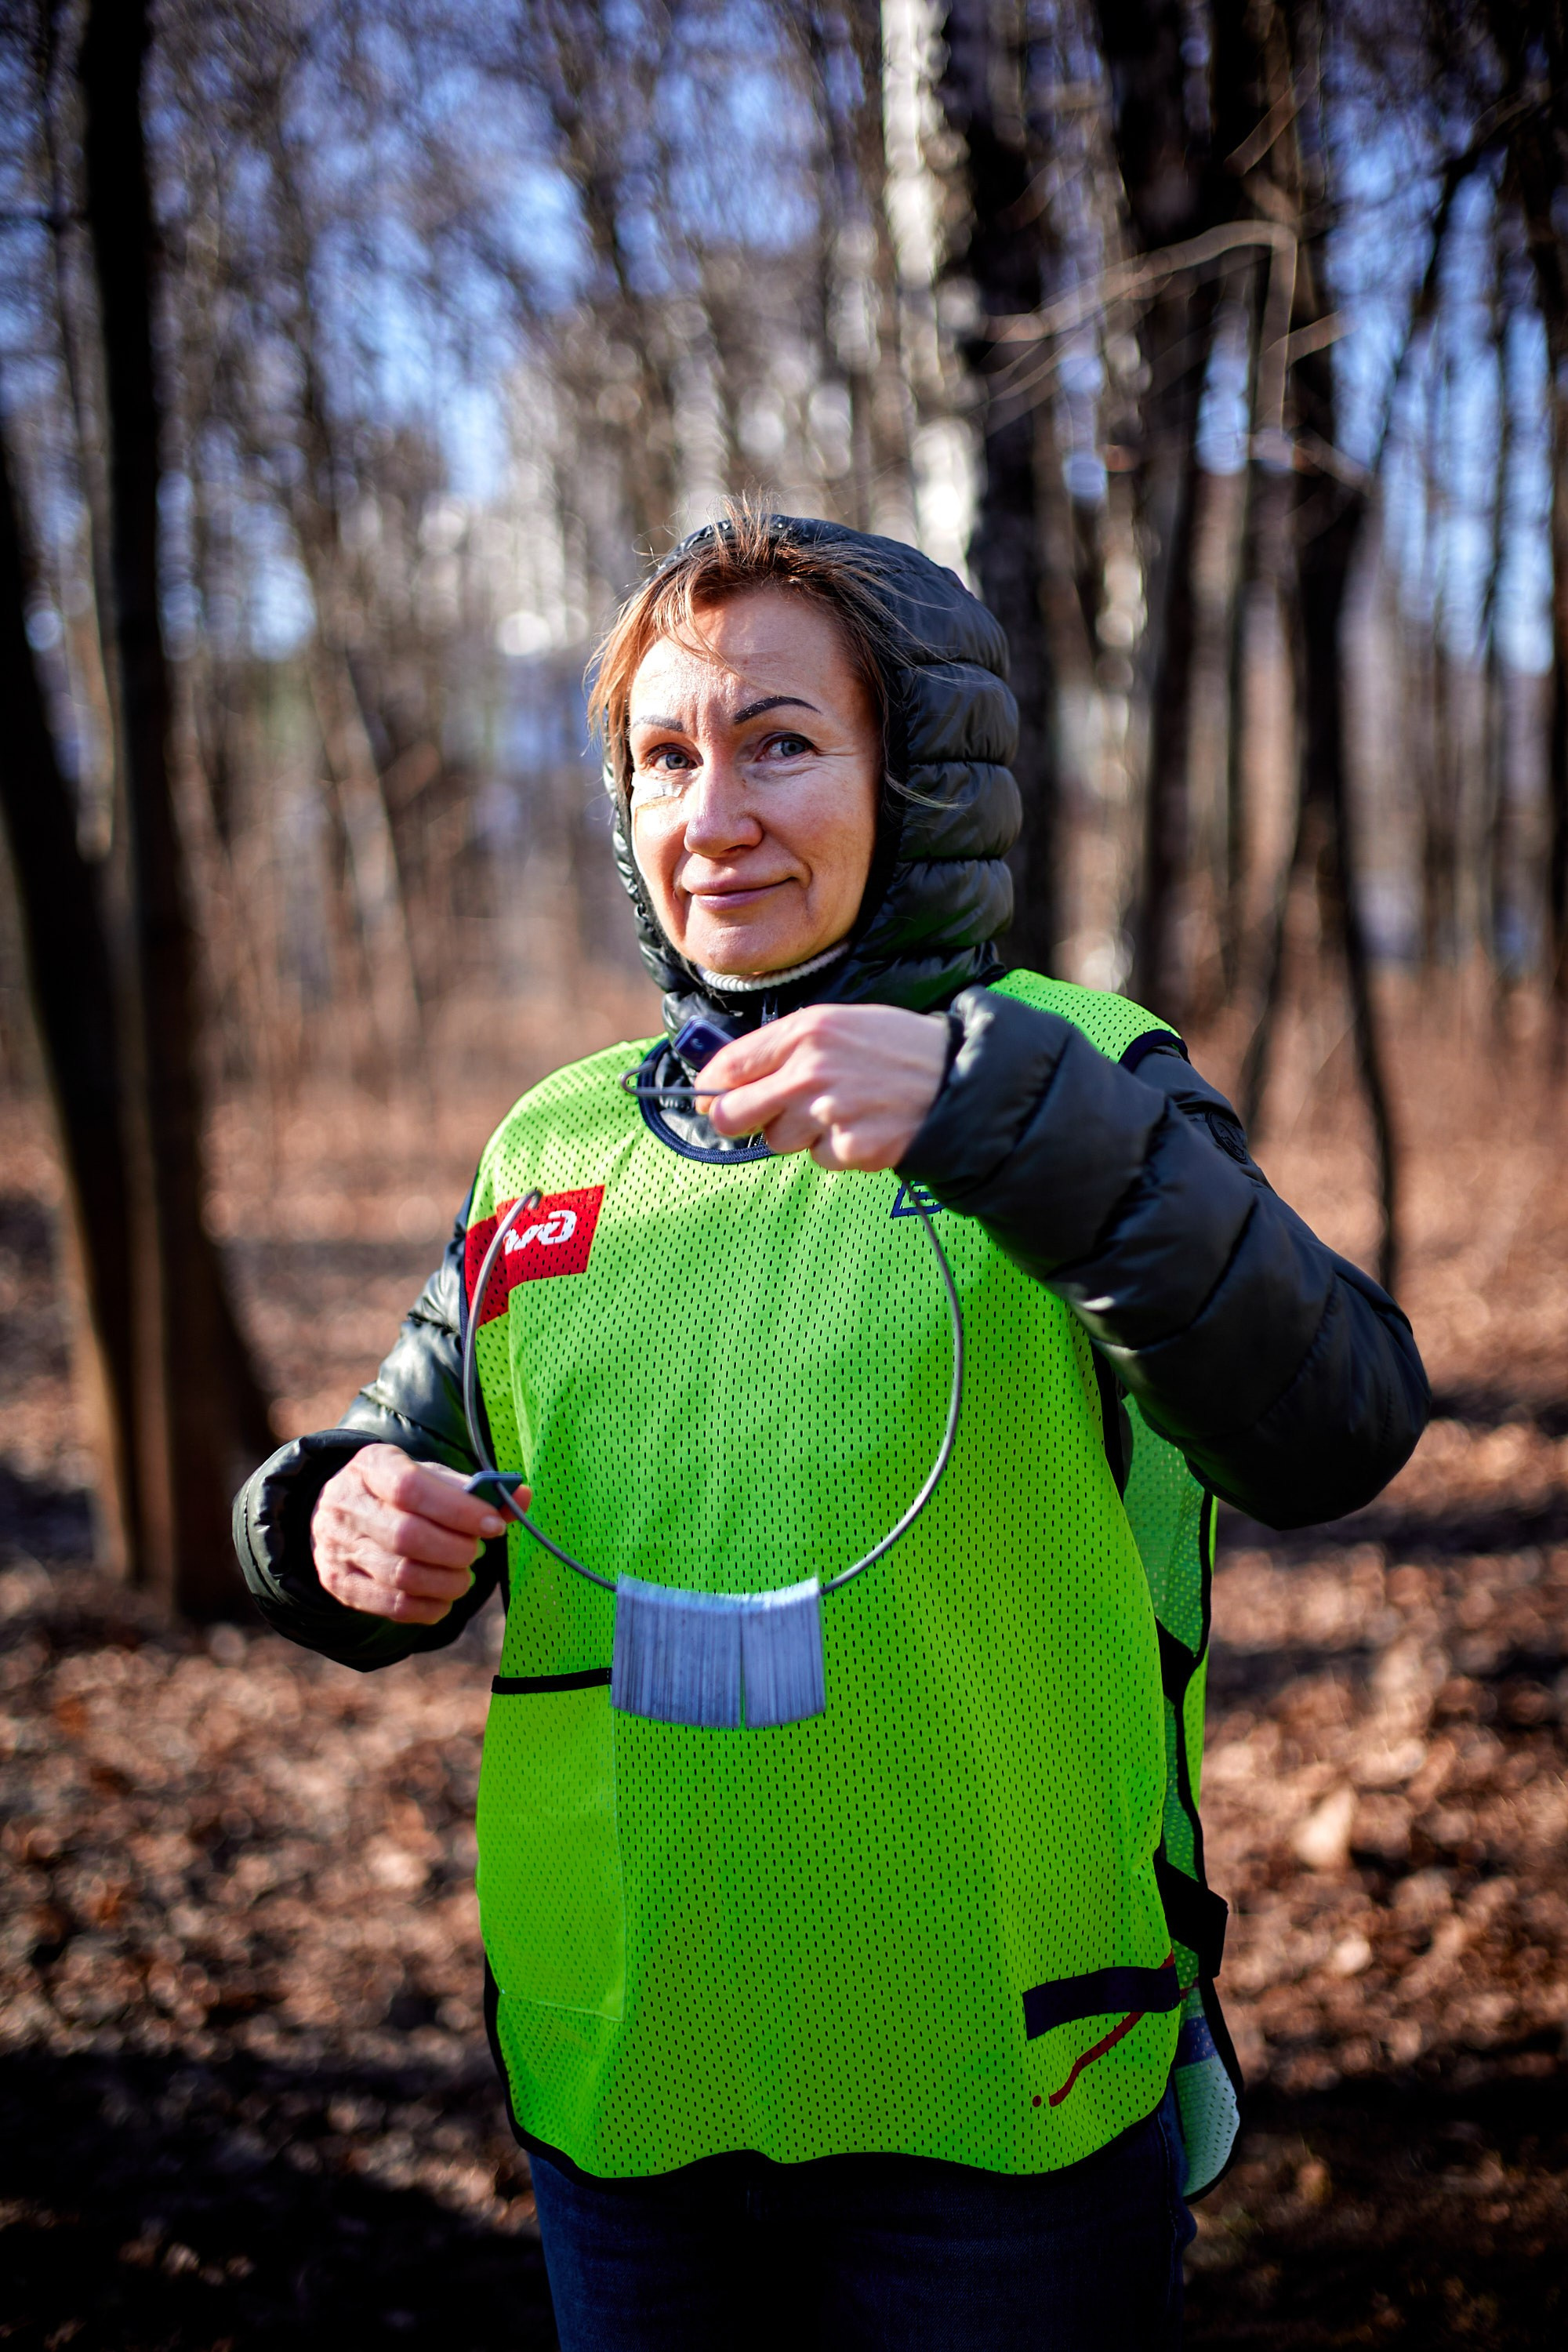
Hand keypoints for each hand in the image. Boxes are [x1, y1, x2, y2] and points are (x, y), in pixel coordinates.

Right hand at [311, 1444, 527, 1623]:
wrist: (339, 1514)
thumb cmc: (399, 1494)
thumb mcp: (430, 1478)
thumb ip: (476, 1489)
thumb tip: (523, 1495)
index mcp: (372, 1466)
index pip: (411, 1488)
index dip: (458, 1511)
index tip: (493, 1526)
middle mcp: (347, 1505)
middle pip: (407, 1536)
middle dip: (455, 1550)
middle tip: (475, 1552)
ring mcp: (339, 1547)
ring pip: (401, 1575)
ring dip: (447, 1582)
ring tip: (464, 1577)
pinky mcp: (341, 1584)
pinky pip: (392, 1606)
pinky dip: (429, 1607)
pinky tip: (444, 1598)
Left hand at [700, 1004, 949, 1169]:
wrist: (959, 1078)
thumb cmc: (899, 1048)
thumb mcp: (842, 1024)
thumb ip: (787, 1046)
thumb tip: (729, 1077)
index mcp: (805, 1031)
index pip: (729, 1066)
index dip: (712, 1088)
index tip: (710, 1098)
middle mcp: (810, 1071)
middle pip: (733, 1115)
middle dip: (740, 1121)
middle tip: (766, 1116)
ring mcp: (829, 1112)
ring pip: (778, 1141)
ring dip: (801, 1134)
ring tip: (842, 1111)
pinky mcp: (850, 1148)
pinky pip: (819, 1159)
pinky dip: (837, 1151)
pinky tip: (864, 1128)